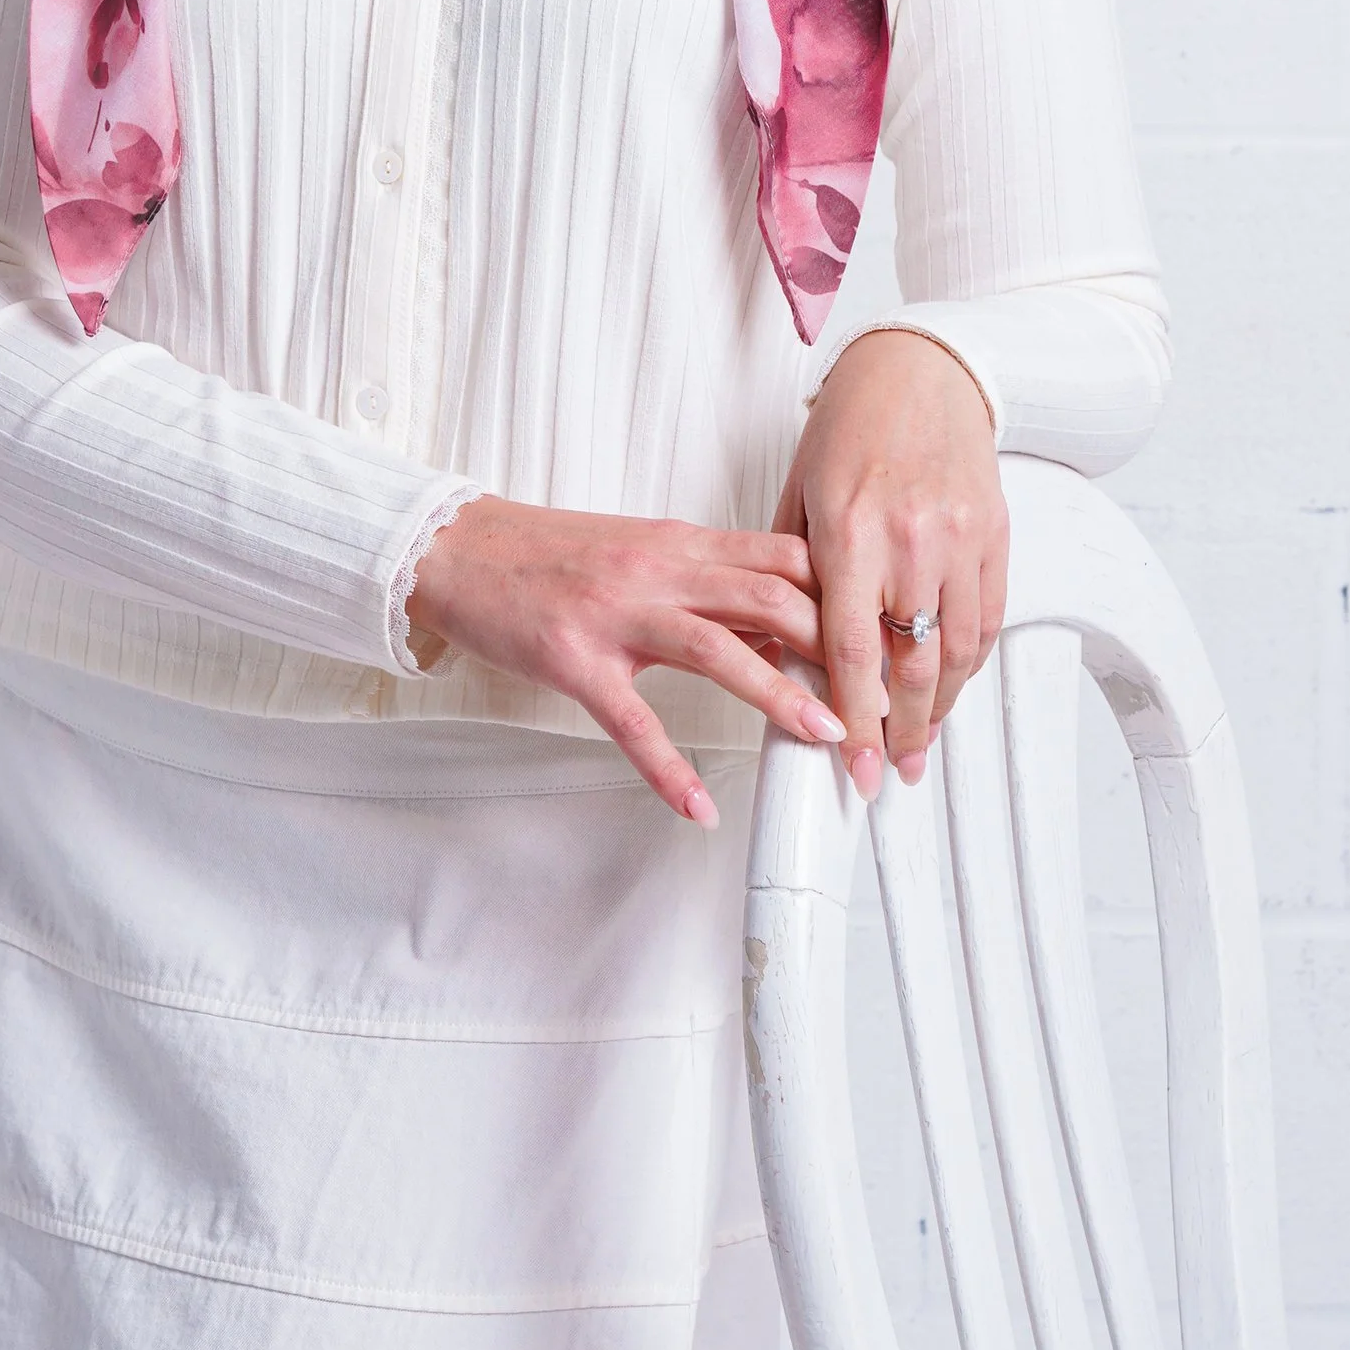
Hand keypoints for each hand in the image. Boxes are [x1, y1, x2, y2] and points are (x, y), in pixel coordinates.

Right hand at [403, 497, 846, 824]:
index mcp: (681, 543)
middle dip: (836, 652)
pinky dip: (668, 768)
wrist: (458, 549)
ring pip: (718, 648)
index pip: (788, 559)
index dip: (849, 598)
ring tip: (826, 736)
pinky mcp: (572, 660)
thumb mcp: (642, 553)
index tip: (891, 644)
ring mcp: (615, 614)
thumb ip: (710, 582)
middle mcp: (658, 571)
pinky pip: (631, 720)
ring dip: (780, 693)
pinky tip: (698, 806)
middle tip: (879, 705)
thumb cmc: (551, 555)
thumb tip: (785, 627)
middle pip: (772, 597)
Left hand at [773, 328, 1008, 798]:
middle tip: (888, 770)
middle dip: (899, 733)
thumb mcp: (799, 496)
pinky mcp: (995, 536)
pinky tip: (949, 687)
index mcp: (851, 533)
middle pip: (911, 667)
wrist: (921, 372)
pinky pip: (987, 620)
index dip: (854, 722)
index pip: (853, 653)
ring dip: (938, 709)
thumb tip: (772, 650)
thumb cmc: (850, 427)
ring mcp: (959, 541)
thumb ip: (788, 576)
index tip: (853, 767)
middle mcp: (910, 542)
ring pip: (957, 654)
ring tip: (919, 741)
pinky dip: (969, 664)